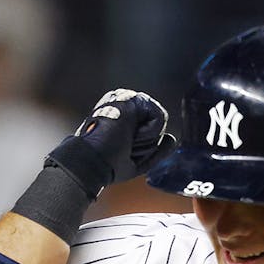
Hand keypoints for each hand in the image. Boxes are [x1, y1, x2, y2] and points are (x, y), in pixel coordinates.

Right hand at [48, 89, 176, 196]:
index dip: (144, 147)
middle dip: (146, 144)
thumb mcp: (138, 162)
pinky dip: (147, 133)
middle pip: (157, 127)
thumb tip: (171, 139)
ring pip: (159, 123)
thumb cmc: (108, 164)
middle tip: (124, 147)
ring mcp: (130, 100)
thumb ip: (156, 151)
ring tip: (125, 140)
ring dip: (146, 140)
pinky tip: (129, 134)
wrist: (92, 161)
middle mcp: (126, 105)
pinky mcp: (134, 99)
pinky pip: (159, 119)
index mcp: (123, 117)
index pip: (151, 130)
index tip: (123, 152)